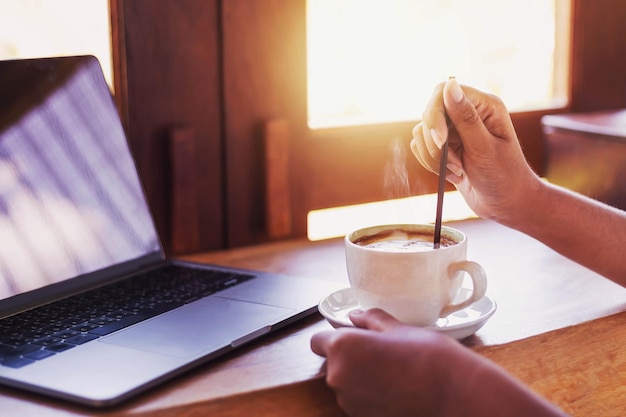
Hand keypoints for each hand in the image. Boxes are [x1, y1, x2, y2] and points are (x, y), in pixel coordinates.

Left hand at [311, 309, 568, 416]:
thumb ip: (370, 321)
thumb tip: (355, 315)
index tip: (349, 337)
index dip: (332, 338)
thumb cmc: (428, 356)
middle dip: (348, 358)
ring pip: (345, 384)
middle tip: (378, 353)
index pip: (317, 341)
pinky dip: (369, 395)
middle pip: (332, 364)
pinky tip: (394, 388)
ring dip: (359, 378)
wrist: (455, 393)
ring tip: (391, 371)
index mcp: (343, 347)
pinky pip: (357, 401)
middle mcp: (338, 376)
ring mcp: (349, 402)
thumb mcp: (398, 329)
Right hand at [410, 78, 540, 225]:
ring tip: (458, 171)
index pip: (442, 92)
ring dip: (433, 157)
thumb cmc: (504, 177)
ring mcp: (454, 130)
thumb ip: (465, 117)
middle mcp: (467, 113)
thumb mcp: (484, 148)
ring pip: (421, 132)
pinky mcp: (445, 146)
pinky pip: (420, 147)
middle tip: (455, 164)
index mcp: (484, 106)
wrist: (506, 205)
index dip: (435, 116)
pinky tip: (453, 174)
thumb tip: (450, 85)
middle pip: (429, 113)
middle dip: (435, 143)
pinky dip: (430, 163)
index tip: (441, 142)